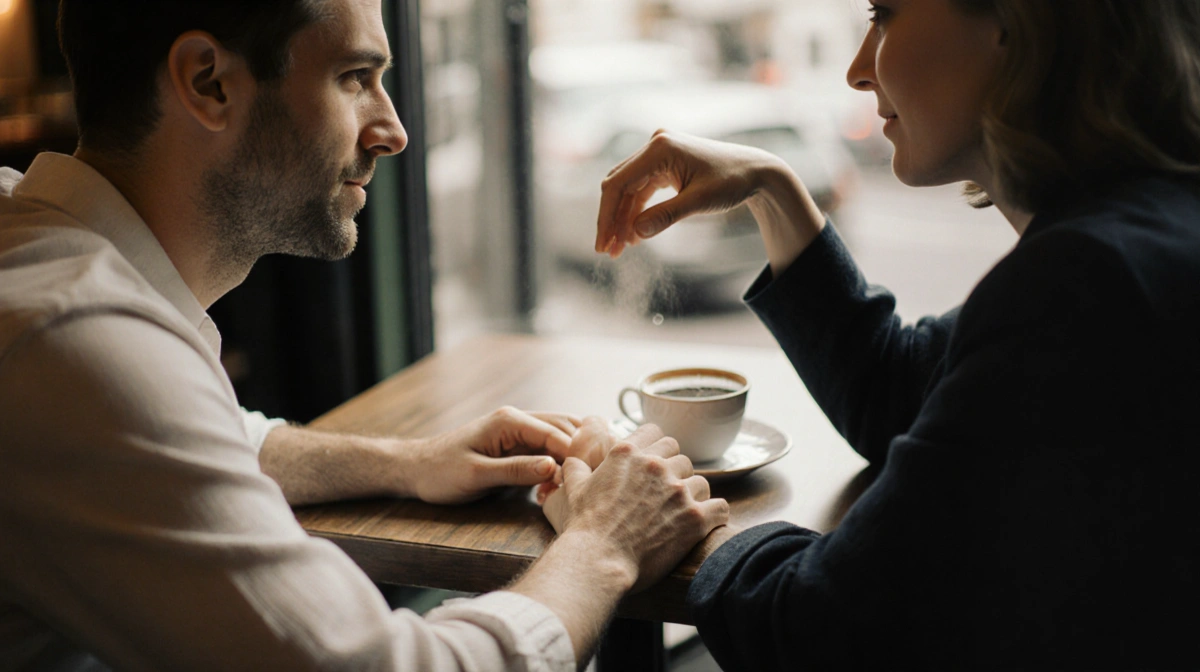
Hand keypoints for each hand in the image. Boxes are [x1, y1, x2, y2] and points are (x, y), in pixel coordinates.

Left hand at [404, 407, 580, 504]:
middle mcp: (517, 419)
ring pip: (561, 435)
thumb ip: (515, 470)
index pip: (556, 433)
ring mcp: (518, 429)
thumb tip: (552, 466)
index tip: (587, 479)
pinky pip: (549, 446)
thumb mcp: (477, 476)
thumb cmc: (440, 473)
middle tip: (589, 481)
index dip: (575, 455)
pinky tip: (561, 481)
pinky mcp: (518, 443)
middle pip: (565, 428)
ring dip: (572, 455)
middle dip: (580, 452)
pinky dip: (561, 460)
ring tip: (579, 481)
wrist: (417, 469)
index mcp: (509, 421)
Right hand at [541, 424, 729, 591]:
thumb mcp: (575, 489)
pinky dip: (714, 516)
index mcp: (629, 453)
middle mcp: (656, 466)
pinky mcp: (695, 517)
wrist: (598, 561)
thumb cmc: (585, 528)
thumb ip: (577, 467)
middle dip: (675, 474)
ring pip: (701, 482)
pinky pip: (720, 507)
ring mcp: (678, 490)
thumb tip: (572, 460)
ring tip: (681, 514)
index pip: (657, 433)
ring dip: (693, 496)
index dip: (658, 449)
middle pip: (681, 457)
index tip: (656, 465)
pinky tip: (704, 524)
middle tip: (666, 496)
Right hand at [596, 129, 789, 257]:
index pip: (619, 184)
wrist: (755, 171)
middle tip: (607, 251)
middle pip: (618, 186)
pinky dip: (636, 212)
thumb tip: (634, 233)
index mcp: (660, 149)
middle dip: (611, 220)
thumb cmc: (732, 182)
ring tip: (619, 249)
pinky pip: (641, 189)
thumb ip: (666, 216)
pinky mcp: (663, 163)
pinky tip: (634, 235)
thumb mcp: (699, 202)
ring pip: (627, 190)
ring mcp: (657, 153)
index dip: (607, 216)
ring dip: (622, 219)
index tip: (603, 243)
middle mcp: (654, 146)